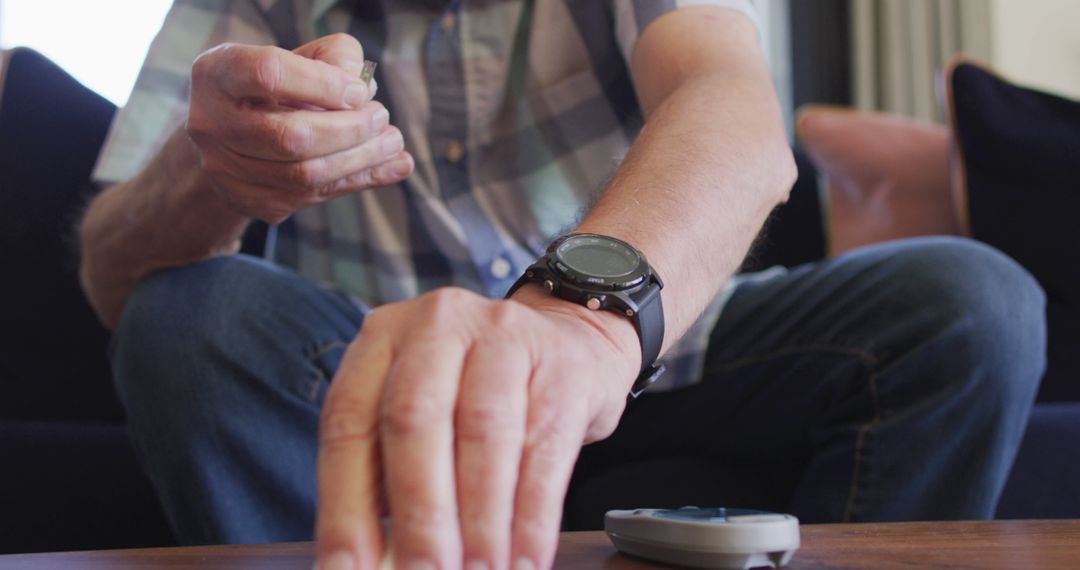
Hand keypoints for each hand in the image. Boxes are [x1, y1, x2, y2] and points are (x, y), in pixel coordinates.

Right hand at [185, 33, 413, 223]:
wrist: (238, 134)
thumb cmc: (280, 85)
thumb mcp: (304, 56)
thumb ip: (337, 59)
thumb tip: (363, 93)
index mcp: (218, 73)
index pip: (269, 74)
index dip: (323, 84)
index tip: (360, 90)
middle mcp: (212, 123)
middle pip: (290, 136)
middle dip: (350, 130)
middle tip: (381, 117)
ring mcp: (225, 169)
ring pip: (303, 175)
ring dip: (361, 160)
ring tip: (392, 142)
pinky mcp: (249, 201)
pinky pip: (312, 198)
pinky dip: (358, 181)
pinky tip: (391, 167)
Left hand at [314, 286, 641, 569]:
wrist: (568, 346)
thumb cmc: (476, 391)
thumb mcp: (422, 412)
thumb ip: (388, 475)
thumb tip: (371, 562)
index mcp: (383, 336)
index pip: (349, 420)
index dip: (343, 503)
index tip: (348, 568)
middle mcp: (438, 323)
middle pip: (415, 418)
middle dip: (418, 512)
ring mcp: (505, 336)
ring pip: (484, 433)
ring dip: (481, 521)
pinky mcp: (562, 366)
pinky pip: (545, 450)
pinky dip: (532, 518)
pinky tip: (526, 559)